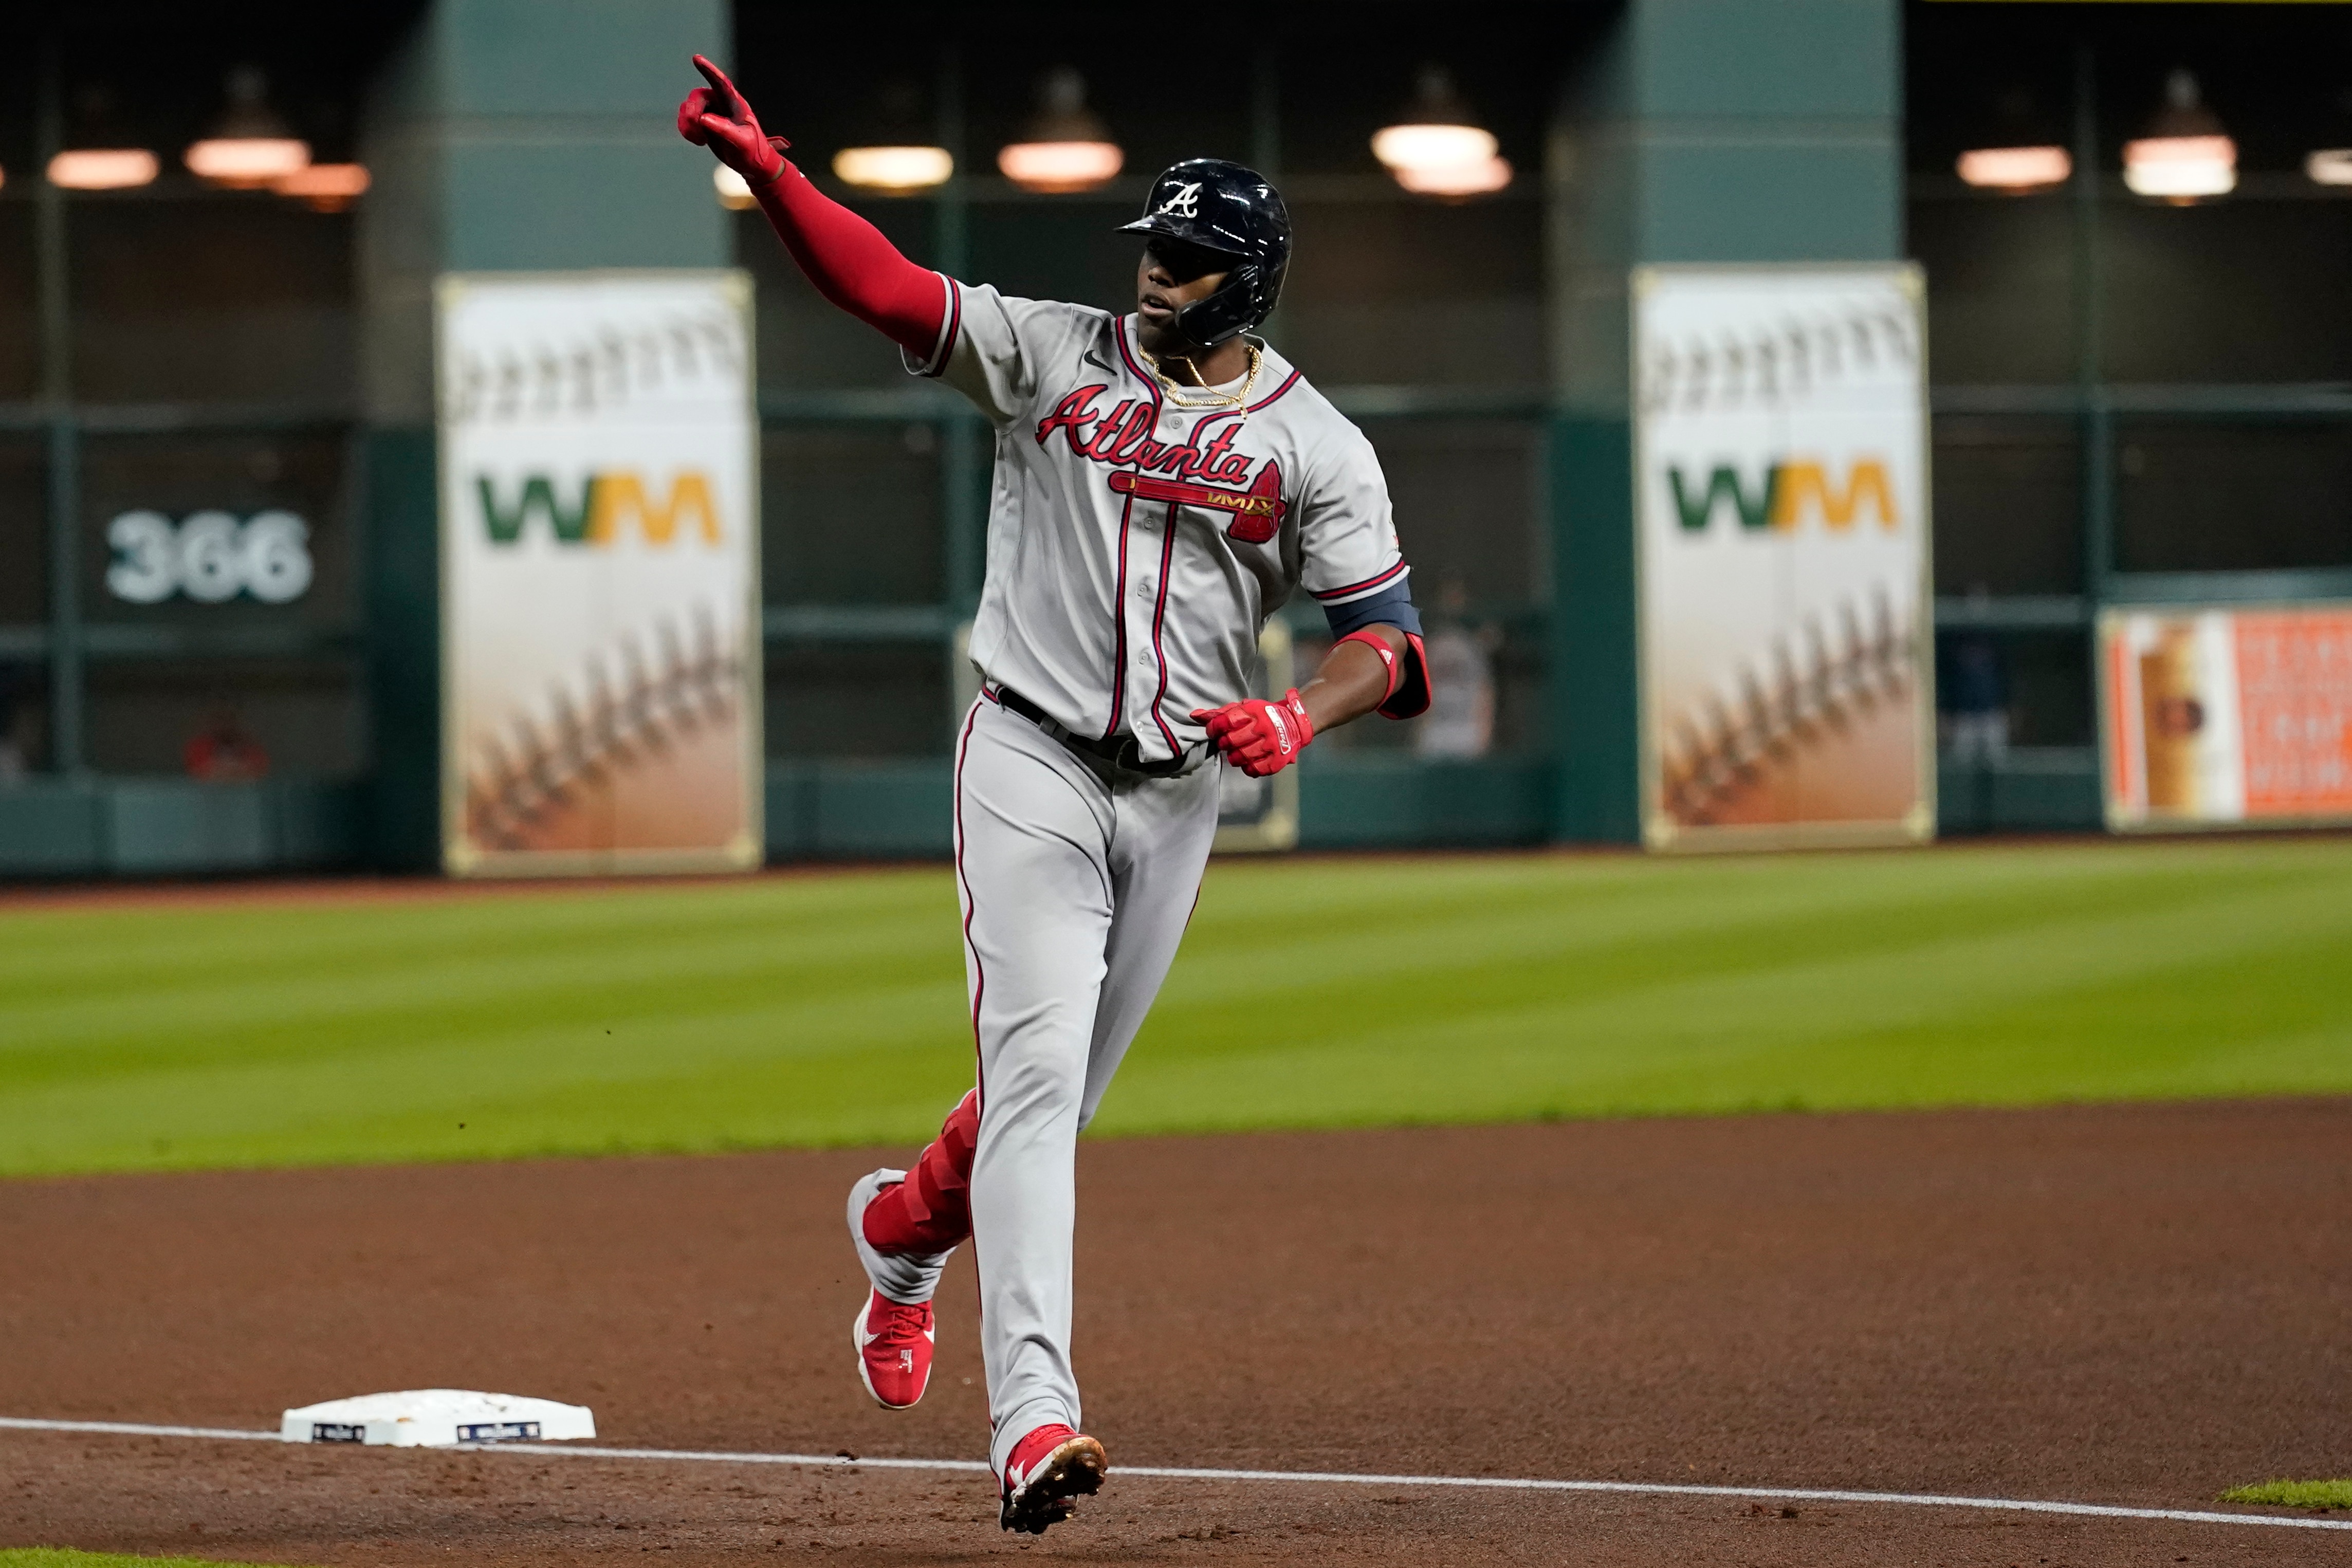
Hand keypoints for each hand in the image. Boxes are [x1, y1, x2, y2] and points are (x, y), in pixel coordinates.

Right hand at [678, 54, 787, 185]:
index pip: (721, 83)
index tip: (696, 58)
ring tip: (700, 141)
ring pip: (688, 107)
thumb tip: (704, 118)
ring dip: (688, 125)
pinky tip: (699, 141)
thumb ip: (725, 130)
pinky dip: (686, 129)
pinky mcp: (702, 120)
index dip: (709, 70)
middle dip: (692, 113)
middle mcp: (721, 102)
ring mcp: (710, 110)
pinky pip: (684, 118)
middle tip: (697, 133)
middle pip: (697, 97)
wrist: (750, 163)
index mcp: (735, 103)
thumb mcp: (742, 143)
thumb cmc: (752, 151)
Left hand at [1192, 689, 1314, 776]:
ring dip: (1234, 756)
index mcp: (1254, 711)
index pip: (1225, 722)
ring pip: (1239, 757)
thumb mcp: (1244, 708)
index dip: (1214, 728)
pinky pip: (1253, 770)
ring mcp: (1271, 745)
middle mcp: (1263, 728)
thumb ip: (1220, 713)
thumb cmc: (1264, 715)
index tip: (1215, 731)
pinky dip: (1247, 768)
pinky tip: (1250, 761)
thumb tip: (1195, 715)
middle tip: (1228, 742)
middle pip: (1230, 741)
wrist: (1295, 723)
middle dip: (1224, 743)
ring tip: (1239, 752)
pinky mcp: (1277, 761)